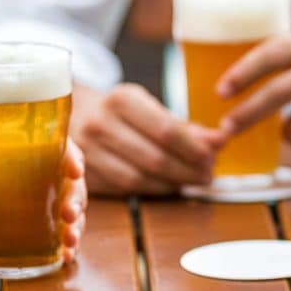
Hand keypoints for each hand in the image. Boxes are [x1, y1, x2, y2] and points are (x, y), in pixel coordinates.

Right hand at [71, 83, 224, 194]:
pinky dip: (153, 190)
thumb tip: (221, 141)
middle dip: (188, 170)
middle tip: (208, 175)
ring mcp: (87, 152)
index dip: (194, 149)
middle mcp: (100, 124)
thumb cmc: (121, 113)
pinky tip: (170, 186)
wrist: (69, 116)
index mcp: (121, 100)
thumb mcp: (150, 109)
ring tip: (193, 181)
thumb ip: (187, 128)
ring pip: (140, 178)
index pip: (166, 130)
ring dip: (173, 184)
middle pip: (155, 158)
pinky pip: (126, 189)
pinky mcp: (83, 175)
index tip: (213, 157)